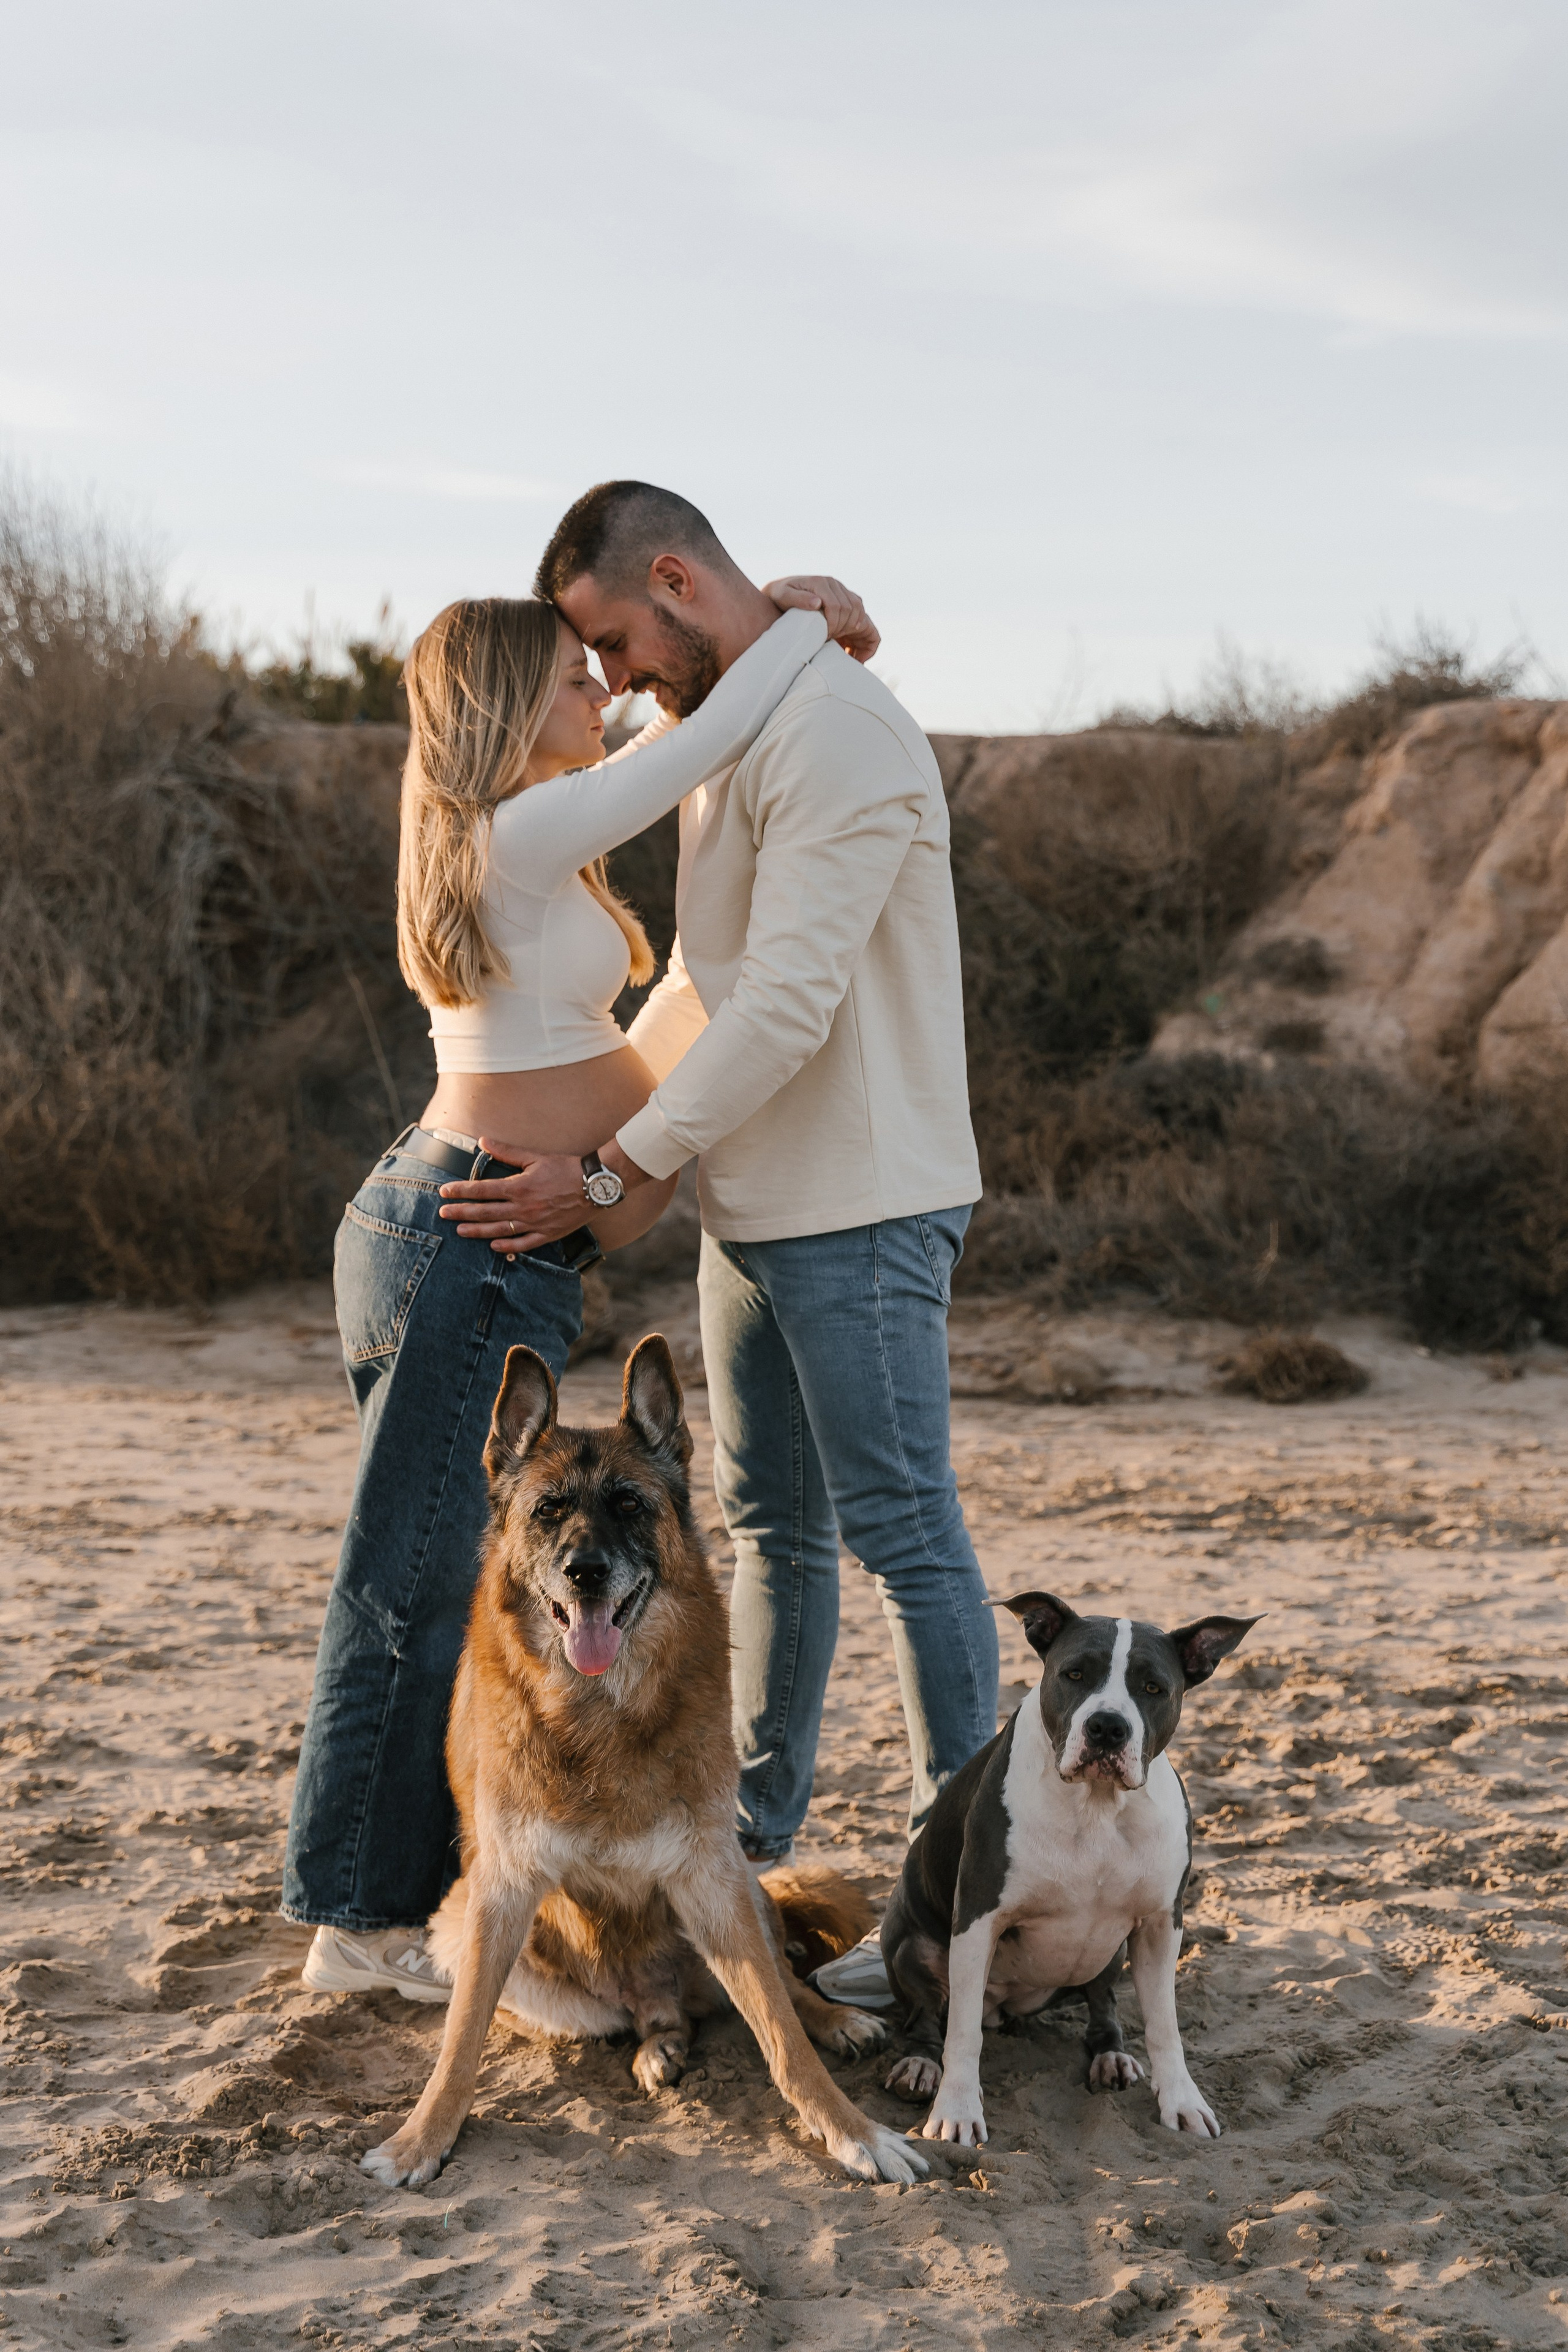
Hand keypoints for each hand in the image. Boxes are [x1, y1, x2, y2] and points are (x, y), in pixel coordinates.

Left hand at [438, 1143, 585, 1253]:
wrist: (595, 1185)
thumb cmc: (565, 1168)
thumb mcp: (535, 1156)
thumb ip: (507, 1151)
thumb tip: (483, 1141)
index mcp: (519, 1187)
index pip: (482, 1190)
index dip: (461, 1191)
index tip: (444, 1192)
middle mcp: (524, 1207)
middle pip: (485, 1212)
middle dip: (461, 1213)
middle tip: (442, 1214)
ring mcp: (535, 1223)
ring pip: (500, 1230)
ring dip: (477, 1231)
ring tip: (460, 1231)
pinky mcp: (548, 1234)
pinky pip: (524, 1244)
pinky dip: (508, 1246)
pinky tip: (494, 1246)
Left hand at [764, 575, 879, 662]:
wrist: (779, 593)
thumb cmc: (779, 597)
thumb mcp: (783, 596)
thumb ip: (798, 598)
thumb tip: (817, 602)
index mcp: (820, 583)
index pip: (836, 605)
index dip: (834, 624)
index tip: (825, 638)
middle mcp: (834, 584)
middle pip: (851, 609)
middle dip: (843, 629)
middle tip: (831, 642)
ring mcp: (841, 591)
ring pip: (859, 610)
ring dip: (854, 629)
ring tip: (842, 645)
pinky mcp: (844, 599)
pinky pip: (861, 612)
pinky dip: (861, 628)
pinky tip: (852, 641)